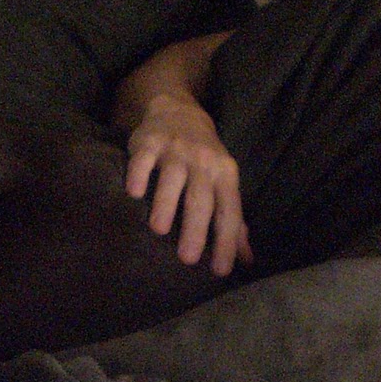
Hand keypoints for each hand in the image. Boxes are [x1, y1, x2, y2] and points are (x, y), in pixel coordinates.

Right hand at [125, 93, 251, 275]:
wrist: (178, 110)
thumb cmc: (203, 158)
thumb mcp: (223, 183)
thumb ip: (233, 221)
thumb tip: (246, 260)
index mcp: (225, 174)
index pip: (229, 212)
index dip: (227, 242)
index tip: (220, 271)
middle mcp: (203, 161)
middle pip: (201, 198)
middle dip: (196, 228)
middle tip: (188, 259)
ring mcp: (176, 150)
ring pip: (173, 179)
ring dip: (166, 203)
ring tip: (159, 230)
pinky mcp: (150, 142)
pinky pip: (144, 159)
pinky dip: (138, 175)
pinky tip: (134, 193)